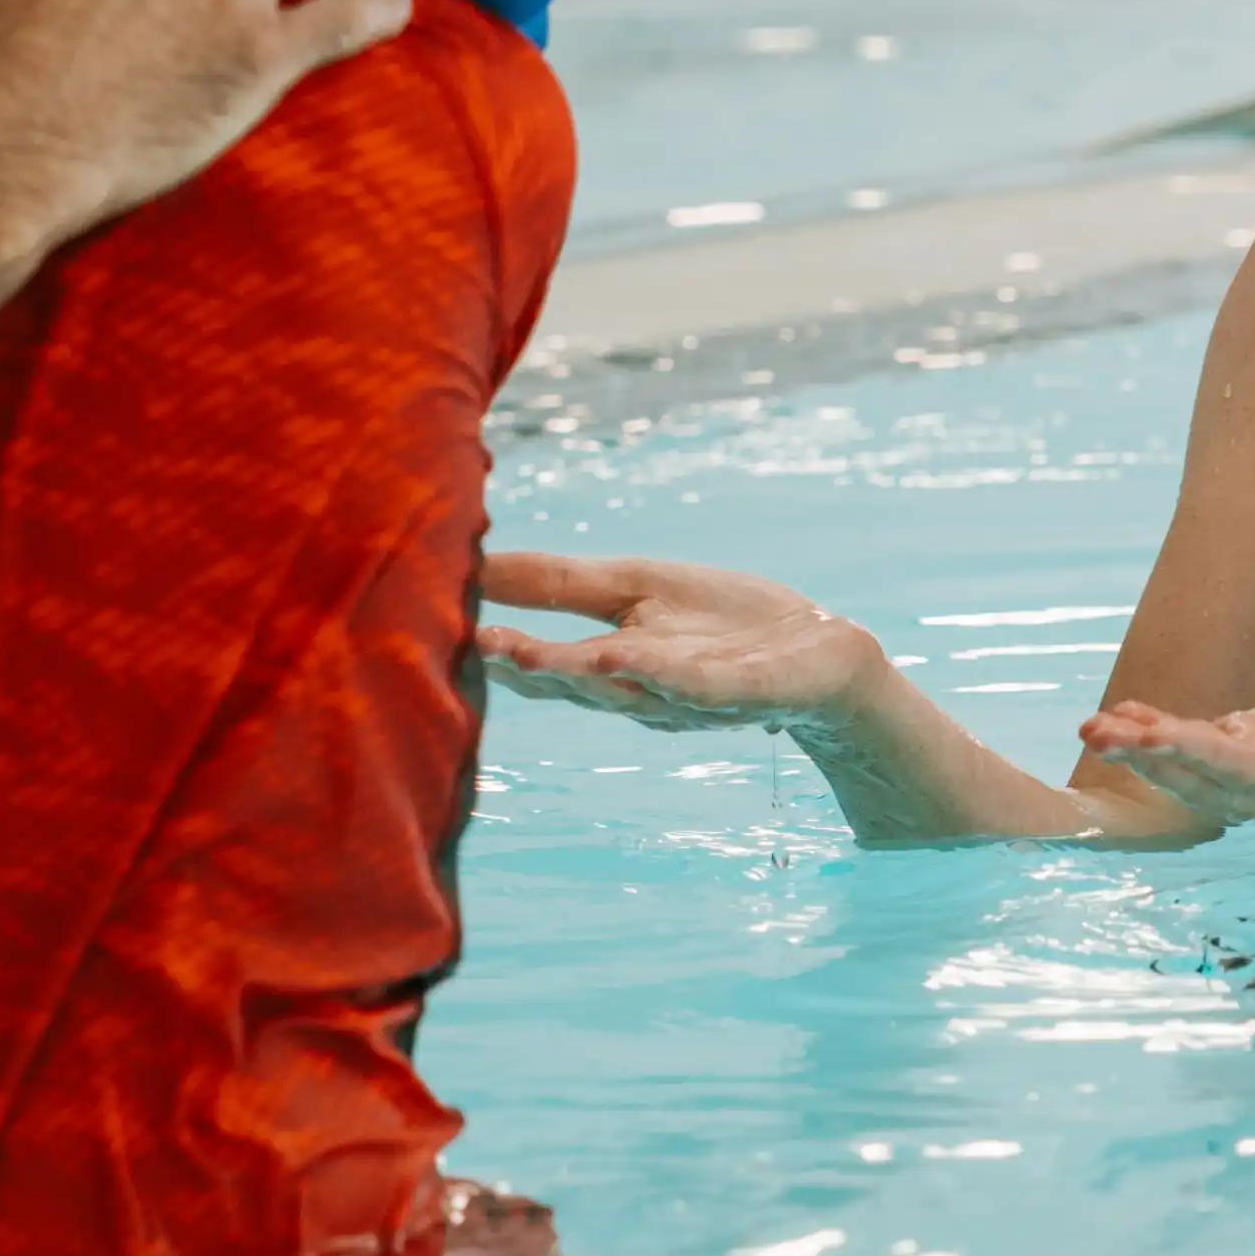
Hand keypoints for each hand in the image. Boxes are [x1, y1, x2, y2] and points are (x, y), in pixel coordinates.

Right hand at [473, 550, 892, 734]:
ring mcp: (687, 693)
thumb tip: (472, 562)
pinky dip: (658, 673)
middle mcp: (638, 689)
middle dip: (518, 665)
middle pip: (568, 680)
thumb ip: (556, 583)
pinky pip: (692, 686)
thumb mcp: (633, 588)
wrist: (820, 652)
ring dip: (568, 672)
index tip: (434, 627)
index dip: (491, 646)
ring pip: (618, 686)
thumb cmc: (725, 623)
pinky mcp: (738, 690)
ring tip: (517, 654)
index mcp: (608, 665)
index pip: (540, 658)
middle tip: (464, 646)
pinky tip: (624, 656)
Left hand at [1079, 652, 1254, 840]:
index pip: (1249, 770)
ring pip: (1198, 774)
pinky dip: (1165, 737)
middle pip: (1208, 779)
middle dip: (1152, 756)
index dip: (1196, 753)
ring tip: (1095, 726)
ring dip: (1145, 751)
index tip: (1151, 737)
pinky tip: (1127, 715)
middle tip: (1095, 731)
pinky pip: (1205, 755)